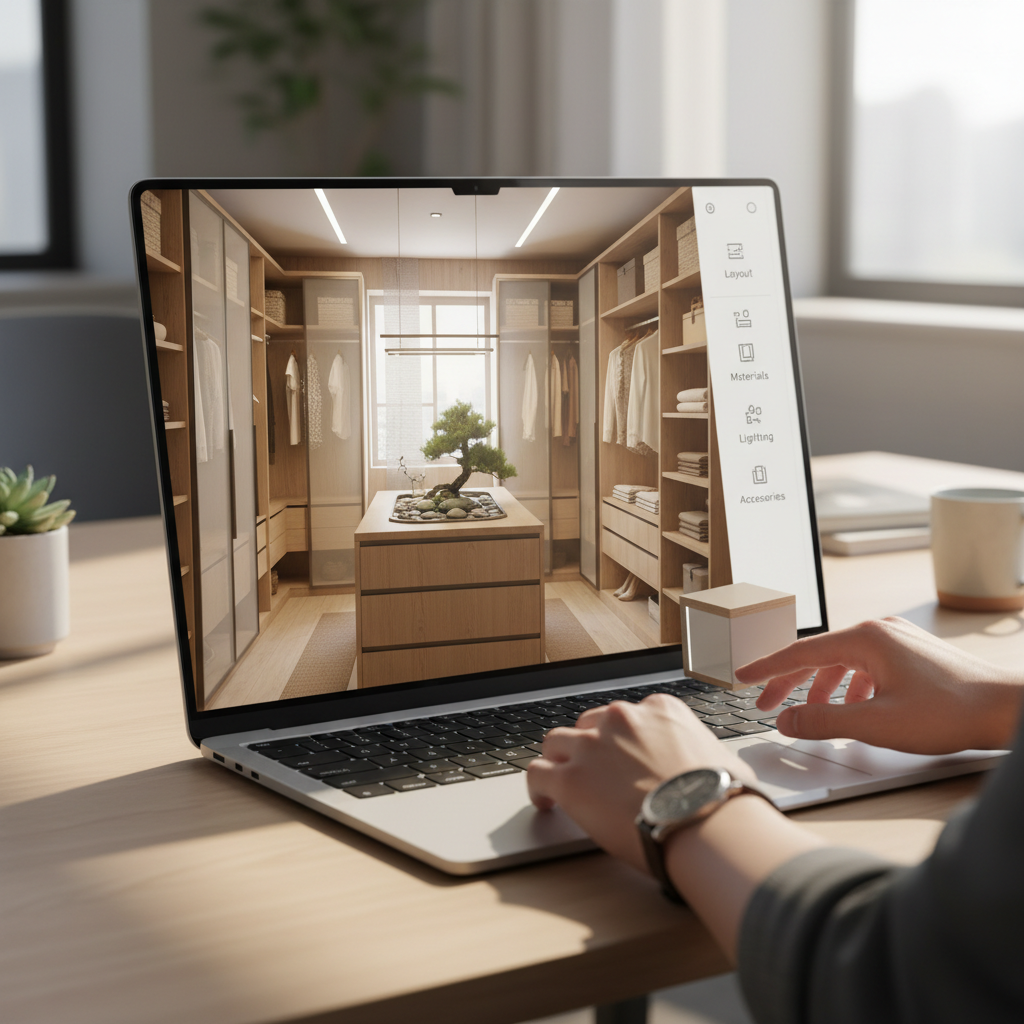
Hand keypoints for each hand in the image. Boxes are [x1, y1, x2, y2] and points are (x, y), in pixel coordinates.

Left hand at [527, 696, 755, 872]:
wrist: (706, 825)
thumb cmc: (723, 800)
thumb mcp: (722, 759)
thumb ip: (704, 754)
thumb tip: (718, 770)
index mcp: (658, 710)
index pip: (627, 717)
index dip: (620, 740)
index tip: (621, 758)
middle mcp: (621, 719)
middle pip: (589, 725)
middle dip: (589, 748)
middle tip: (594, 774)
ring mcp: (592, 747)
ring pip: (556, 743)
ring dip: (559, 761)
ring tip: (562, 782)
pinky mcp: (570, 780)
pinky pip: (537, 774)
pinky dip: (538, 787)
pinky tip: (546, 802)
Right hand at [735, 617, 1023, 753]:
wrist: (1006, 709)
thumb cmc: (950, 712)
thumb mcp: (875, 722)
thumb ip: (822, 721)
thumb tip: (785, 719)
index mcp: (865, 639)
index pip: (800, 652)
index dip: (767, 668)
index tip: (742, 676)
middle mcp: (879, 631)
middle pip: (819, 655)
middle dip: (789, 682)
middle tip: (766, 703)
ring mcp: (898, 640)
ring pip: (843, 662)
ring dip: (821, 687)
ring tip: (809, 713)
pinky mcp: (913, 655)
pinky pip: (866, 666)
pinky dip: (850, 687)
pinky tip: (854, 708)